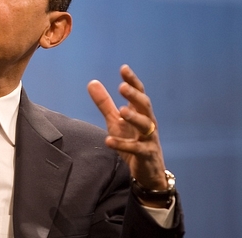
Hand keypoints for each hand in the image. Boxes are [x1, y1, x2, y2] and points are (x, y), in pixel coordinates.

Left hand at [87, 65, 168, 206]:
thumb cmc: (132, 141)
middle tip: (122, 86)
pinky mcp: (146, 155)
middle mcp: (148, 123)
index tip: (124, 68)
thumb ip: (104, 103)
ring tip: (122, 111)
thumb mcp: (115, 121)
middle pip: (145, 105)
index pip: (138, 93)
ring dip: (134, 117)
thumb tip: (92, 82)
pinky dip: (122, 144)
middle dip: (134, 95)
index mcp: (140, 113)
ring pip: (146, 125)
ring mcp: (149, 139)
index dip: (132, 81)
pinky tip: (108, 140)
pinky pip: (136, 148)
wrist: (147, 172)